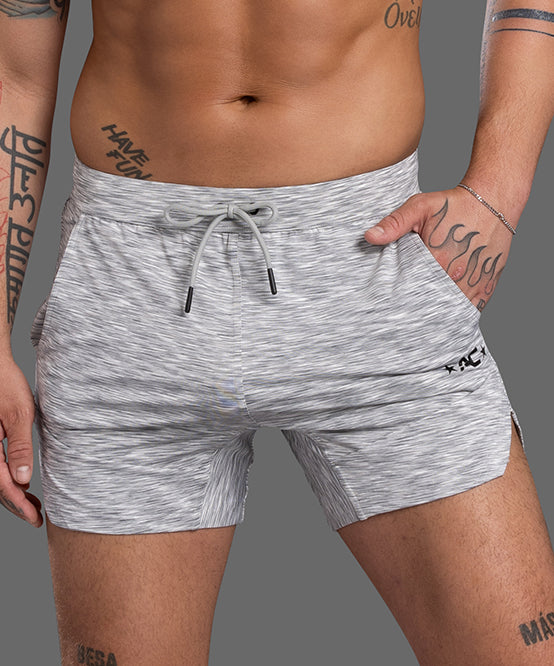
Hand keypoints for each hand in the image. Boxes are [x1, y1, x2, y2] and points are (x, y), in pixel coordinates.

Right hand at [0, 357, 42, 527]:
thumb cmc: (5, 383)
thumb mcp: (19, 414)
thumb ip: (20, 447)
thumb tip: (22, 478)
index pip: (1, 484)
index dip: (18, 504)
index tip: (35, 518)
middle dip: (16, 504)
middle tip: (36, 517)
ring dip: (12, 493)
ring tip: (32, 504)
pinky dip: (7, 478)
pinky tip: (21, 483)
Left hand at [365, 187, 516, 311]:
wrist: (494, 200)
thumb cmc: (454, 203)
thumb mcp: (420, 206)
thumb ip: (394, 223)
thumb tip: (369, 236)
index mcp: (437, 259)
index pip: (413, 289)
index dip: (403, 296)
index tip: (394, 300)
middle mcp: (457, 274)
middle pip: (432, 302)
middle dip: (420, 307)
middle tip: (406, 315)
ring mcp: (474, 281)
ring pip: (452, 309)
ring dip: (440, 312)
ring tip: (424, 319)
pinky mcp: (487, 284)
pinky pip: (472, 308)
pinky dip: (460, 312)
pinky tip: (448, 314)